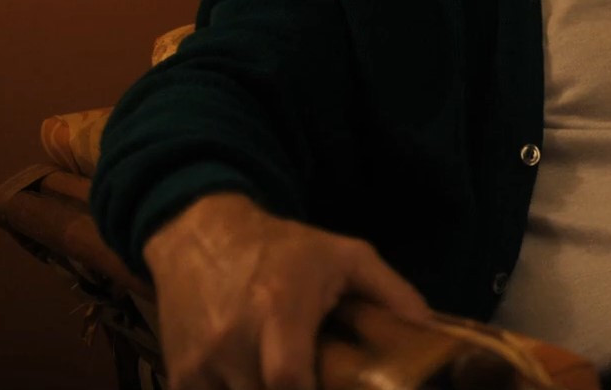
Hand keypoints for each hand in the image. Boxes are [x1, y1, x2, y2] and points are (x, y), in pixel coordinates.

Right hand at [142, 193, 429, 389]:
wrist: (201, 236)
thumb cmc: (285, 249)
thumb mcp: (347, 257)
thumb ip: (392, 293)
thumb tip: (431, 330)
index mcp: (278, 310)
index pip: (288, 378)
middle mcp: (232, 340)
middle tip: (324, 382)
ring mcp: (199, 362)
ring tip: (293, 378)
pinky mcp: (178, 375)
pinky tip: (258, 382)